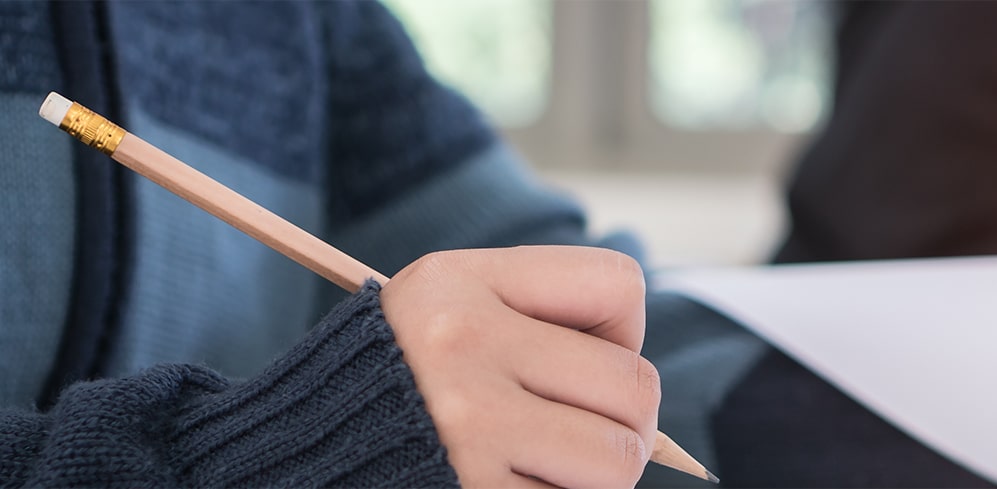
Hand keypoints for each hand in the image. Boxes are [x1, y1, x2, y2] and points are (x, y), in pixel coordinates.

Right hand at [381, 246, 658, 487]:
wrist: (289, 461)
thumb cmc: (398, 392)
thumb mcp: (449, 319)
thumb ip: (542, 329)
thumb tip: (645, 401)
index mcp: (461, 284)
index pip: (620, 286)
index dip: (621, 332)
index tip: (579, 358)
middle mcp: (461, 346)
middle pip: (635, 386)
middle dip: (625, 421)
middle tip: (577, 433)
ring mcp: (467, 426)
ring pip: (619, 458)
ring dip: (598, 474)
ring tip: (544, 466)